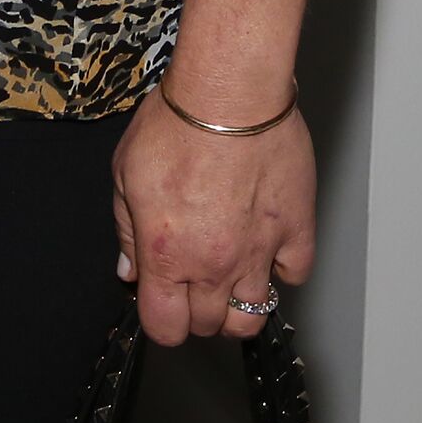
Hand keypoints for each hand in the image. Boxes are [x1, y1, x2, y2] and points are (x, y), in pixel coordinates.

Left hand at [110, 76, 315, 343]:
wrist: (229, 95)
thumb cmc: (175, 125)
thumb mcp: (125, 175)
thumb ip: (127, 231)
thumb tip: (129, 268)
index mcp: (167, 255)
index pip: (165, 327)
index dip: (161, 321)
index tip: (160, 301)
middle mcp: (214, 264)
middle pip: (208, 325)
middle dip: (196, 311)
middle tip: (192, 281)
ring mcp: (259, 252)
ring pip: (253, 316)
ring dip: (238, 306)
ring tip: (229, 277)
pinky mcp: (296, 230)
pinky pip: (294, 274)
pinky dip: (282, 270)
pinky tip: (267, 247)